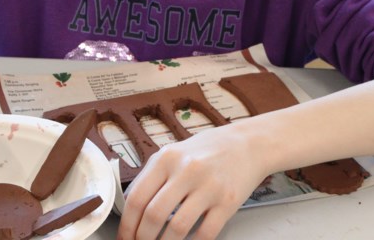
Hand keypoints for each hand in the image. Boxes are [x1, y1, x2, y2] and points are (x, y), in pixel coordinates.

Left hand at [117, 124, 266, 239]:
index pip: (136, 198)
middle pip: (154, 215)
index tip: (125, 238)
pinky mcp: (228, 202)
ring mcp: (209, 186)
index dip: (127, 225)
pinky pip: (205, 233)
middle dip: (142, 239)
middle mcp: (186, 170)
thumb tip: (130, 210)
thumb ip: (152, 177)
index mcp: (167, 158)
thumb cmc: (208, 150)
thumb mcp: (174, 153)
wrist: (248, 144)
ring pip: (177, 228)